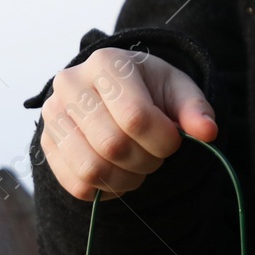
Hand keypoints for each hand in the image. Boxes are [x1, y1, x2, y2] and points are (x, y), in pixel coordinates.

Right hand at [39, 47, 217, 199]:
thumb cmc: (145, 88)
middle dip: (145, 161)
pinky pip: (77, 186)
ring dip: (125, 180)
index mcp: (106, 64)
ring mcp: (52, 118)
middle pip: (112, 145)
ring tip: (137, 169)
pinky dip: (105, 190)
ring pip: (91, 170)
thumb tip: (207, 133)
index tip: (173, 142)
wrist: (106, 91)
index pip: (135, 117)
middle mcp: (70, 87)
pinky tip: (118, 175)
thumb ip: (193, 108)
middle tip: (155, 157)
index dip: (162, 141)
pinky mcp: (47, 146)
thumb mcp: (174, 88)